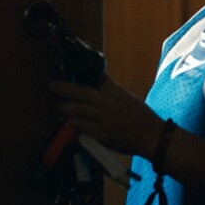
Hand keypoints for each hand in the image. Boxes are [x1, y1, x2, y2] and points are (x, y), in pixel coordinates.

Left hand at [49, 74, 163, 156]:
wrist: (153, 136)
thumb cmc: (141, 117)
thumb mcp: (127, 98)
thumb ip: (111, 90)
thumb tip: (97, 79)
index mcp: (115, 93)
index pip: (98, 78)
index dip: (82, 73)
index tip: (69, 68)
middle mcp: (109, 104)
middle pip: (84, 93)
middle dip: (66, 89)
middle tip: (51, 85)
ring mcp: (106, 119)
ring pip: (81, 110)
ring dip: (65, 107)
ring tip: (57, 106)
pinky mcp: (104, 134)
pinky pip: (84, 127)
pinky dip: (74, 123)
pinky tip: (66, 122)